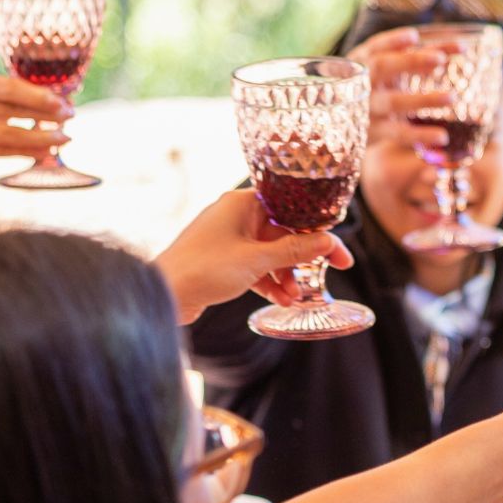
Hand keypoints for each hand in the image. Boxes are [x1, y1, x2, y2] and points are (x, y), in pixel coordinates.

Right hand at [0, 72, 71, 177]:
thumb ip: (15, 96)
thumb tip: (61, 102)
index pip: (8, 87)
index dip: (39, 96)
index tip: (64, 102)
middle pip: (11, 109)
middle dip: (46, 114)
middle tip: (70, 117)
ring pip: (10, 134)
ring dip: (43, 137)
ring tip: (65, 138)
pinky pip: (3, 153)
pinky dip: (30, 152)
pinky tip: (49, 152)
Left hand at [154, 189, 353, 323]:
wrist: (165, 294)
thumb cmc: (204, 268)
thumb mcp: (257, 260)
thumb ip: (295, 250)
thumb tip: (327, 242)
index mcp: (242, 203)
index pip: (292, 211)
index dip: (318, 231)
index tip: (338, 252)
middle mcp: (235, 216)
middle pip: (283, 233)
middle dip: (303, 259)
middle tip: (330, 274)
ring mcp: (228, 239)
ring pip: (270, 253)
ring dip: (286, 275)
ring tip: (296, 297)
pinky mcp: (222, 260)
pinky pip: (255, 267)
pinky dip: (269, 282)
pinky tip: (281, 299)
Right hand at [347, 27, 458, 149]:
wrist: (339, 124)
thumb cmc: (373, 88)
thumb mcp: (386, 71)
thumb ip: (416, 60)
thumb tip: (452, 51)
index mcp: (361, 61)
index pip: (378, 47)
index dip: (393, 41)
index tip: (414, 37)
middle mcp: (361, 82)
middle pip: (382, 67)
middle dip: (409, 61)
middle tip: (439, 59)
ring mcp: (366, 108)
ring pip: (393, 101)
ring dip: (422, 99)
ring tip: (452, 97)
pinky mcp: (373, 132)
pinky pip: (398, 133)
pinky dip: (420, 135)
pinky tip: (442, 136)